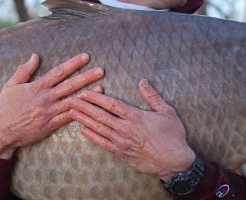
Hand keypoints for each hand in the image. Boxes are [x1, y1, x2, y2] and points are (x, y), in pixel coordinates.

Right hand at [0, 53, 103, 159]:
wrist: (0, 131)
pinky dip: (80, 113)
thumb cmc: (4, 108)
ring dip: (87, 95)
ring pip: (72, 101)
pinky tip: (90, 109)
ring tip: (102, 89)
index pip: (59, 72)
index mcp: (37, 87)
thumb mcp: (10, 85)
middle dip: (86, 76)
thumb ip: (24, 70)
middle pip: (70, 85)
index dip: (73, 63)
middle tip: (101, 70)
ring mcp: (48, 112)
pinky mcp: (49, 125)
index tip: (86, 57)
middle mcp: (45, 98)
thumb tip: (35, 56)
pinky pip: (67, 118)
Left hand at [69, 79, 194, 180]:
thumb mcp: (167, 112)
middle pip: (100, 115)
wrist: (174, 162)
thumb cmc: (173, 137)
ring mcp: (122, 142)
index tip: (85, 92)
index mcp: (136, 117)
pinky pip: (103, 143)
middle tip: (71, 99)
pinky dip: (92, 136)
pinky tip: (83, 130)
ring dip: (84, 119)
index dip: (97, 98)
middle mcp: (126, 129)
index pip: (112, 104)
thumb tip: (143, 82)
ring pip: (99, 128)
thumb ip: (153, 97)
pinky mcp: (121, 153)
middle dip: (84, 106)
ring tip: (72, 112)